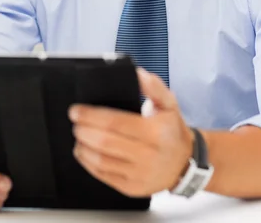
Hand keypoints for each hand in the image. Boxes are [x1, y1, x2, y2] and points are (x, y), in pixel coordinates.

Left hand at [69, 68, 192, 196]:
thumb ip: (153, 86)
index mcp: (155, 132)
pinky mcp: (131, 188)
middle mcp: (147, 155)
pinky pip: (103, 175)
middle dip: (83, 130)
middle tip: (75, 121)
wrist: (185, 163)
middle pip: (104, 142)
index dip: (91, 116)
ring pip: (101, 161)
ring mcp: (138, 174)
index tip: (76, 110)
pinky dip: (88, 163)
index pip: (115, 122)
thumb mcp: (169, 103)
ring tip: (78, 135)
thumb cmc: (172, 130)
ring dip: (83, 146)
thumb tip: (136, 73)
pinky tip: (84, 152)